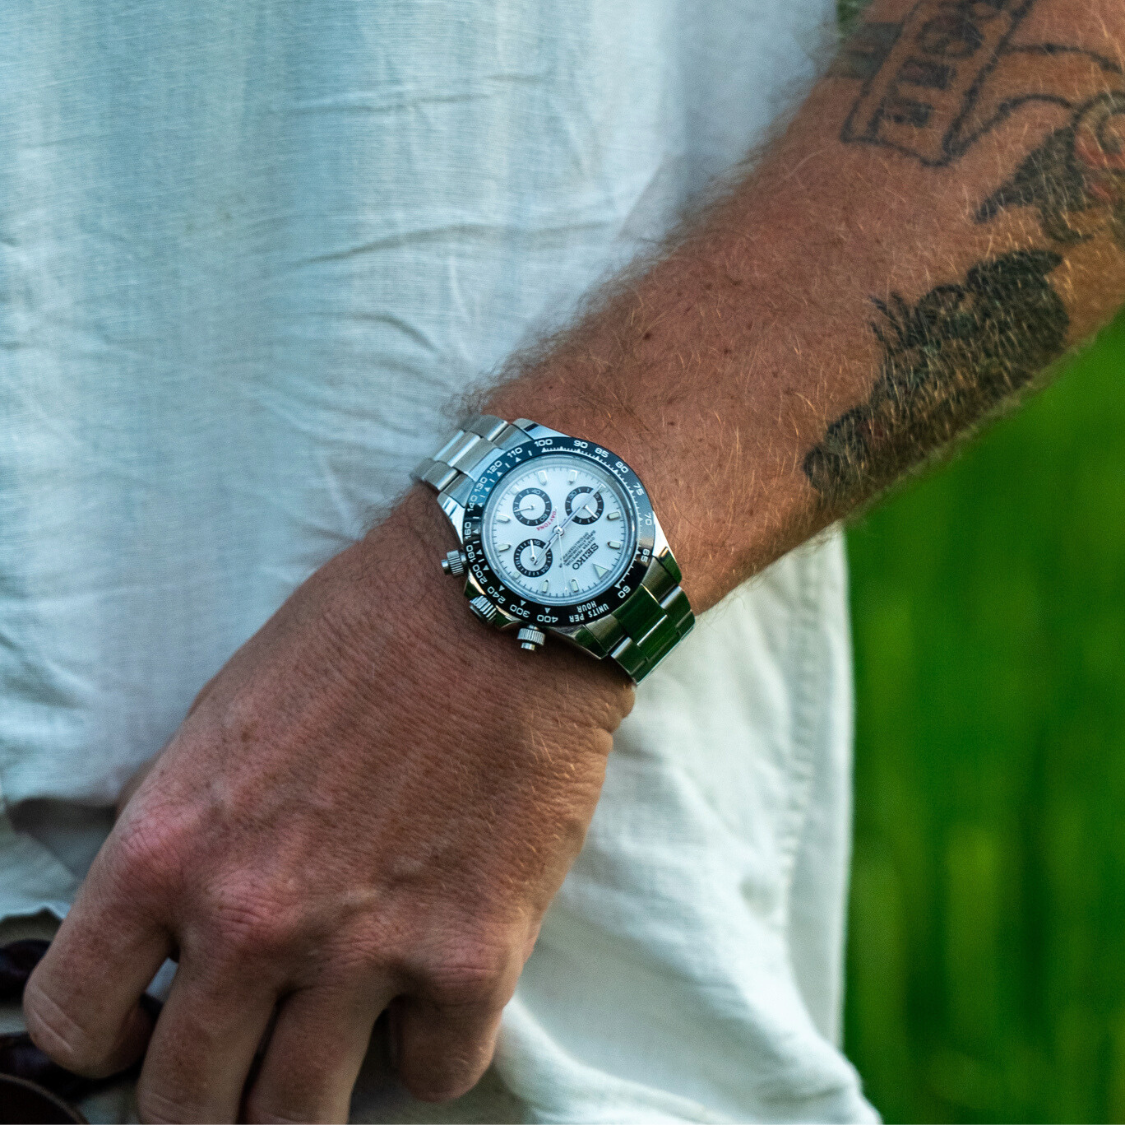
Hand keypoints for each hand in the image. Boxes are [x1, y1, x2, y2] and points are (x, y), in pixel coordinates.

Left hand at [23, 489, 632, 1122]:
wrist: (500, 602)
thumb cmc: (362, 638)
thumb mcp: (224, 719)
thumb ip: (185, 837)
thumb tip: (176, 932)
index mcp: (170, 849)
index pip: (75, 1020)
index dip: (105, 1039)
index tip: (144, 1028)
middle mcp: (253, 919)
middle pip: (186, 1104)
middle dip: (207, 1097)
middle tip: (245, 1064)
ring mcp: (365, 950)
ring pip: (301, 1119)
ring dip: (312, 1094)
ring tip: (340, 1041)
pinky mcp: (473, 958)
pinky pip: (435, 1077)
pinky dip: (431, 1047)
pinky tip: (438, 992)